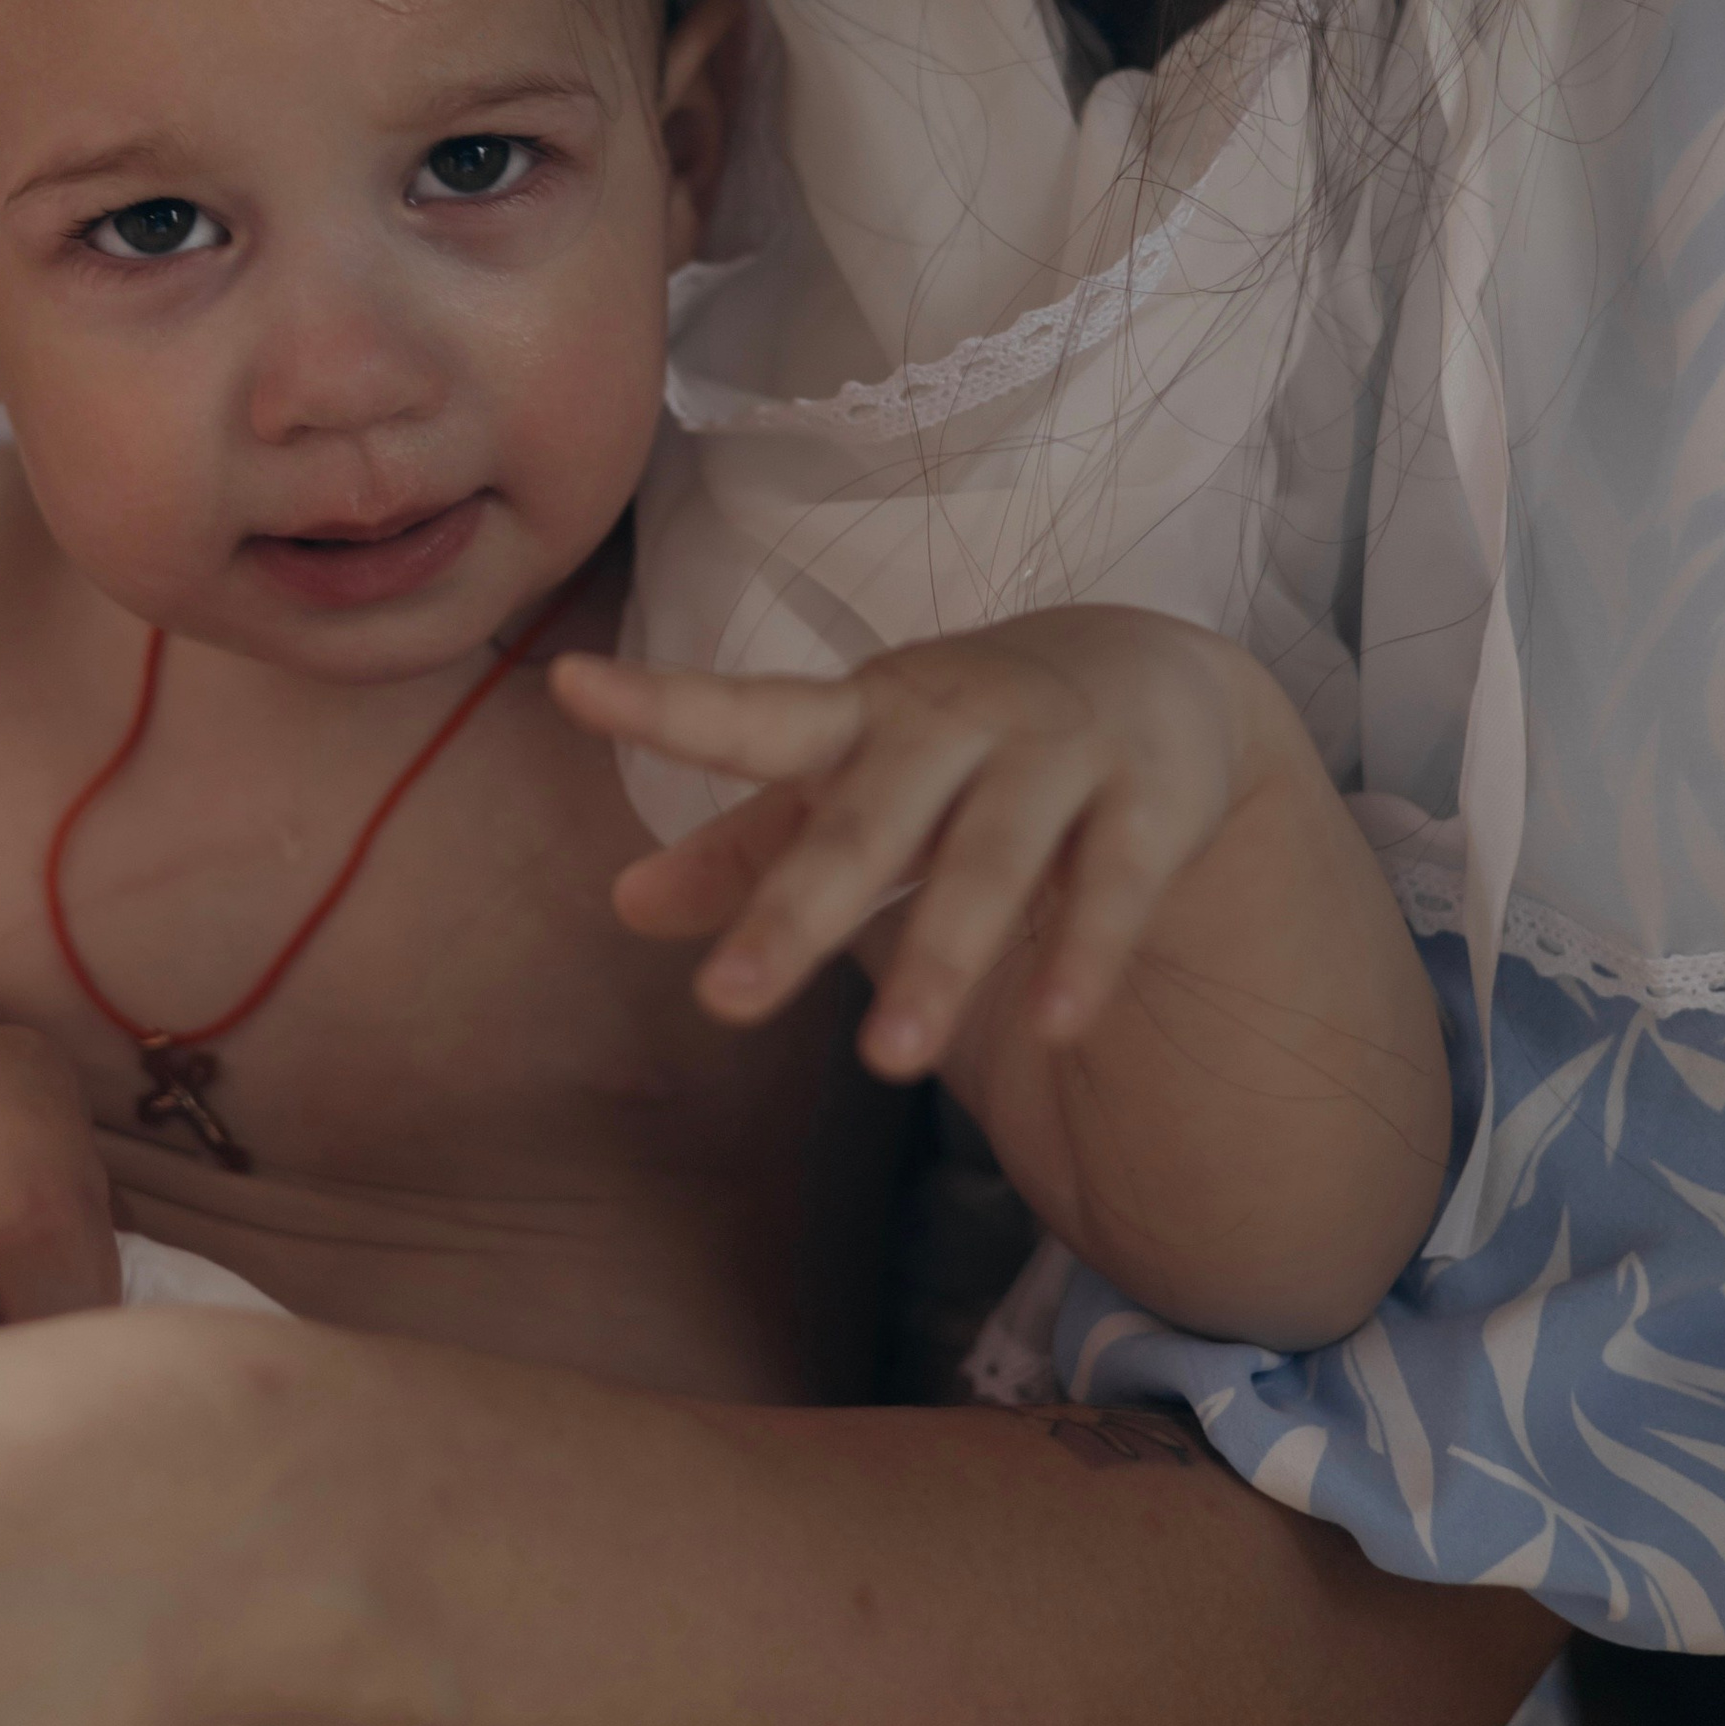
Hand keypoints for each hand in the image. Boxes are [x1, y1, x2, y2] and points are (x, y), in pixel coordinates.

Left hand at [554, 610, 1259, 1082]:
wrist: (1154, 668)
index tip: (570, 685)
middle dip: (800, 910)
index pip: (753, 712)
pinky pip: (1113, 883)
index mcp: (863, 715)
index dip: (666, 702)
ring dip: (941, 956)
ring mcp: (1054, 754)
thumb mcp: (854, 772)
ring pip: (990, 859)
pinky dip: (1084, 952)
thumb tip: (625, 906)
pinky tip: (1055, 1025)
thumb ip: (747, 842)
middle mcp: (951, 723)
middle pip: (866, 821)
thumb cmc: (962, 737)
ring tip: (888, 1057)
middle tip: (727, 1002)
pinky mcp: (1147, 800)